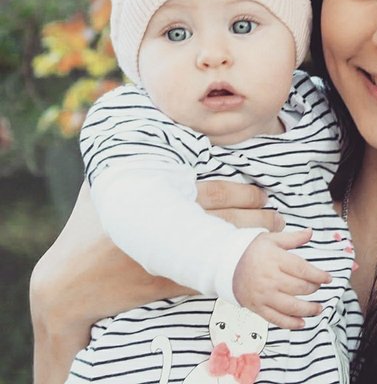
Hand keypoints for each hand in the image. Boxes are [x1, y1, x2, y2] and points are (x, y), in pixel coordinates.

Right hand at [30, 180, 283, 383]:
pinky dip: (234, 266)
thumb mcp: (103, 185)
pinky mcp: (170, 284)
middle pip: (228, 220)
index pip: (215, 193)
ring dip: (254, 241)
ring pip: (225, 247)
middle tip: (277, 213)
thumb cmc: (89, 226)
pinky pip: (210, 275)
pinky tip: (250, 260)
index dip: (244, 193)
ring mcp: (172, 259)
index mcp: (160, 200)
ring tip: (275, 234)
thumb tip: (138, 120)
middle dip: (258, 217)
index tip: (263, 192)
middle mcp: (171, 228)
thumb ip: (127, 157)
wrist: (71, 283)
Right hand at [232, 229, 331, 329]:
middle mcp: (270, 278)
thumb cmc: (253, 251)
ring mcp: (264, 295)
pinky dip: (291, 323)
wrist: (227, 266)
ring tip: (318, 309)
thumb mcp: (272, 239)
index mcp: (275, 259)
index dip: (318, 275)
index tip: (328, 278)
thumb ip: (293, 238)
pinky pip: (277, 319)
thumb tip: (311, 232)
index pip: (303, 269)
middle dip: (313, 288)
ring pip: (291, 307)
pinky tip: (302, 322)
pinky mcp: (258, 308)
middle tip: (318, 287)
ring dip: (308, 310)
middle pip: (299, 287)